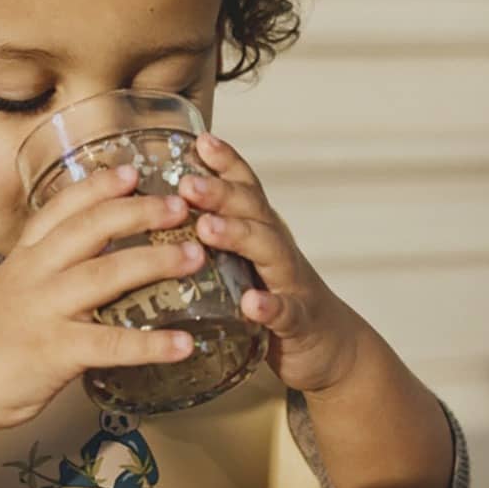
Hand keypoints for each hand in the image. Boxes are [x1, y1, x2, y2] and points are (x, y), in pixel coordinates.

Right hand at [0, 165, 200, 433]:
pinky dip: (150, 343)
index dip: (98, 186)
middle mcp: (37, 274)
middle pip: (91, 230)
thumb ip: (52, 266)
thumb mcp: (13, 285)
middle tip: (180, 204)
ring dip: (155, 262)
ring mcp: (46, 311)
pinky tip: (183, 342)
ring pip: (105, 276)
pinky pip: (110, 344)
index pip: (63, 208)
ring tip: (196, 256)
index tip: (131, 170)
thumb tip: (100, 253)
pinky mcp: (55, 352)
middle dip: (138, 212)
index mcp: (27, 255)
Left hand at [179, 132, 361, 393]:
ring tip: (206, 227)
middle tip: (187, 183)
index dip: (226, 163)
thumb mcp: (244, 264)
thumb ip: (213, 240)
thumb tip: (158, 217)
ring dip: (238, 235)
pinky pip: (286, 312)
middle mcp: (277, 247)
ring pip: (269, 250)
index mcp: (260, 231)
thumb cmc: (273, 299)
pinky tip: (252, 304)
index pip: (245, 188)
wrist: (330, 347)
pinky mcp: (300, 321)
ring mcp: (292, 282)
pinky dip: (270, 306)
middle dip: (220, 192)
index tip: (201, 140)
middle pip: (252, 210)